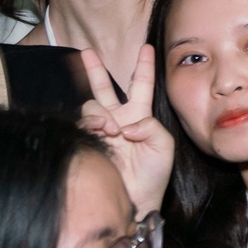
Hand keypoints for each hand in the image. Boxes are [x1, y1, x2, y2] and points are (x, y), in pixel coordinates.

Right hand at [79, 45, 177, 217]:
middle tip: (87, 51)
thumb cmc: (154, 174)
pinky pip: (83, 123)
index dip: (143, 66)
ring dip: (100, 111)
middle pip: (104, 88)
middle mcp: (119, 119)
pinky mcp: (89, 141)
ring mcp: (102, 130)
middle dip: (95, 69)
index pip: (141, 84)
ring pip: (92, 105)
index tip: (145, 47)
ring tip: (110, 127)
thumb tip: (127, 123)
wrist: (136, 200)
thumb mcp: (164, 145)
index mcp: (140, 115)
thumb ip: (151, 127)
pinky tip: (101, 130)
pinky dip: (91, 122)